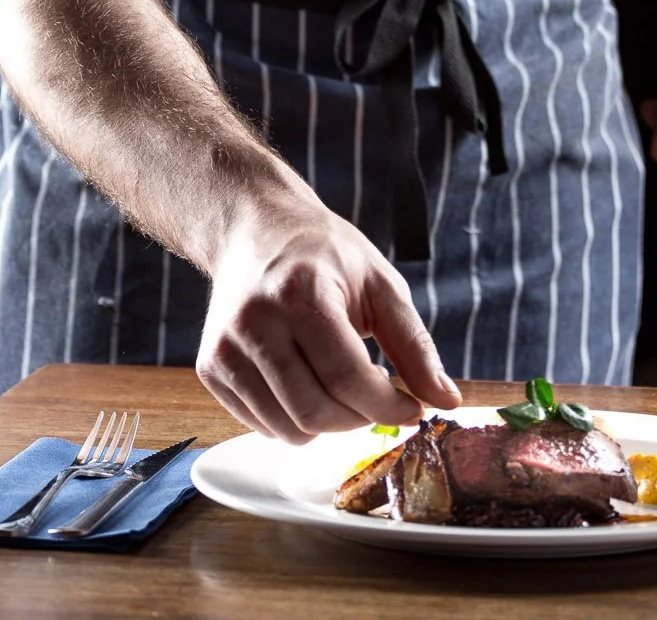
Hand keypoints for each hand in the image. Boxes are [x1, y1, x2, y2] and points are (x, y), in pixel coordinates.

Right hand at [198, 174, 460, 442]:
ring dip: (328, 424)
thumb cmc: (324, 254)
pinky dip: (294, 420)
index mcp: (301, 294)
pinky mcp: (210, 368)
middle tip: (378, 397)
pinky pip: (261, 425)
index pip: (349, 378)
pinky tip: (307, 383)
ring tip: (341, 385)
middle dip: (359, 419)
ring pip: (287, 428)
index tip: (412, 409)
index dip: (388, 405)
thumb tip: (446, 401)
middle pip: (316, 411)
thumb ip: (414, 345)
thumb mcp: (380, 283)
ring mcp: (224, 349)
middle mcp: (254, 323)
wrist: (254, 229)